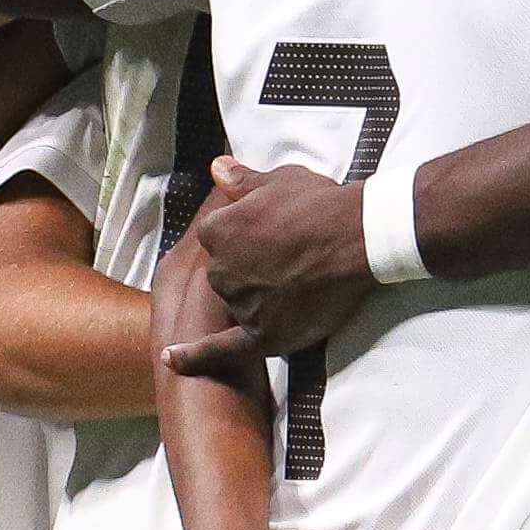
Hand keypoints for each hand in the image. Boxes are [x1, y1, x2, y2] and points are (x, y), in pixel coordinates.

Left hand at [172, 157, 373, 371]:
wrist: (358, 238)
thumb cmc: (319, 204)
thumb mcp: (277, 180)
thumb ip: (241, 181)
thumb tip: (216, 168)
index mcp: (216, 231)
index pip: (218, 238)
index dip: (245, 235)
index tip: (270, 231)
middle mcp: (219, 270)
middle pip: (224, 274)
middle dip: (248, 267)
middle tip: (288, 256)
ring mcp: (240, 304)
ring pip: (238, 304)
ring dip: (256, 297)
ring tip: (297, 281)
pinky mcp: (263, 334)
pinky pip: (223, 351)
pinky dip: (195, 358)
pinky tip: (172, 361)